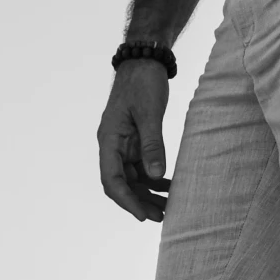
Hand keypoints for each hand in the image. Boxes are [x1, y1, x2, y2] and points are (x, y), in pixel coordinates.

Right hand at [97, 60, 172, 221]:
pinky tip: (170, 186)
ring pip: (133, 178)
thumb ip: (152, 144)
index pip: (112, 179)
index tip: (144, 216)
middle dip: (139, 202)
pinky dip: (154, 178)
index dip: (127, 201)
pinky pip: (142, 166)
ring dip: (148, 193)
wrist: (145, 60)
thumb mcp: (149, 113)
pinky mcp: (135, 140)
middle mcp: (113, 145)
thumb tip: (156, 175)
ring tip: (169, 207)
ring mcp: (124, 144)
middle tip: (161, 218)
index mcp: (109, 140)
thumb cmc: (143, 83)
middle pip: (122, 183)